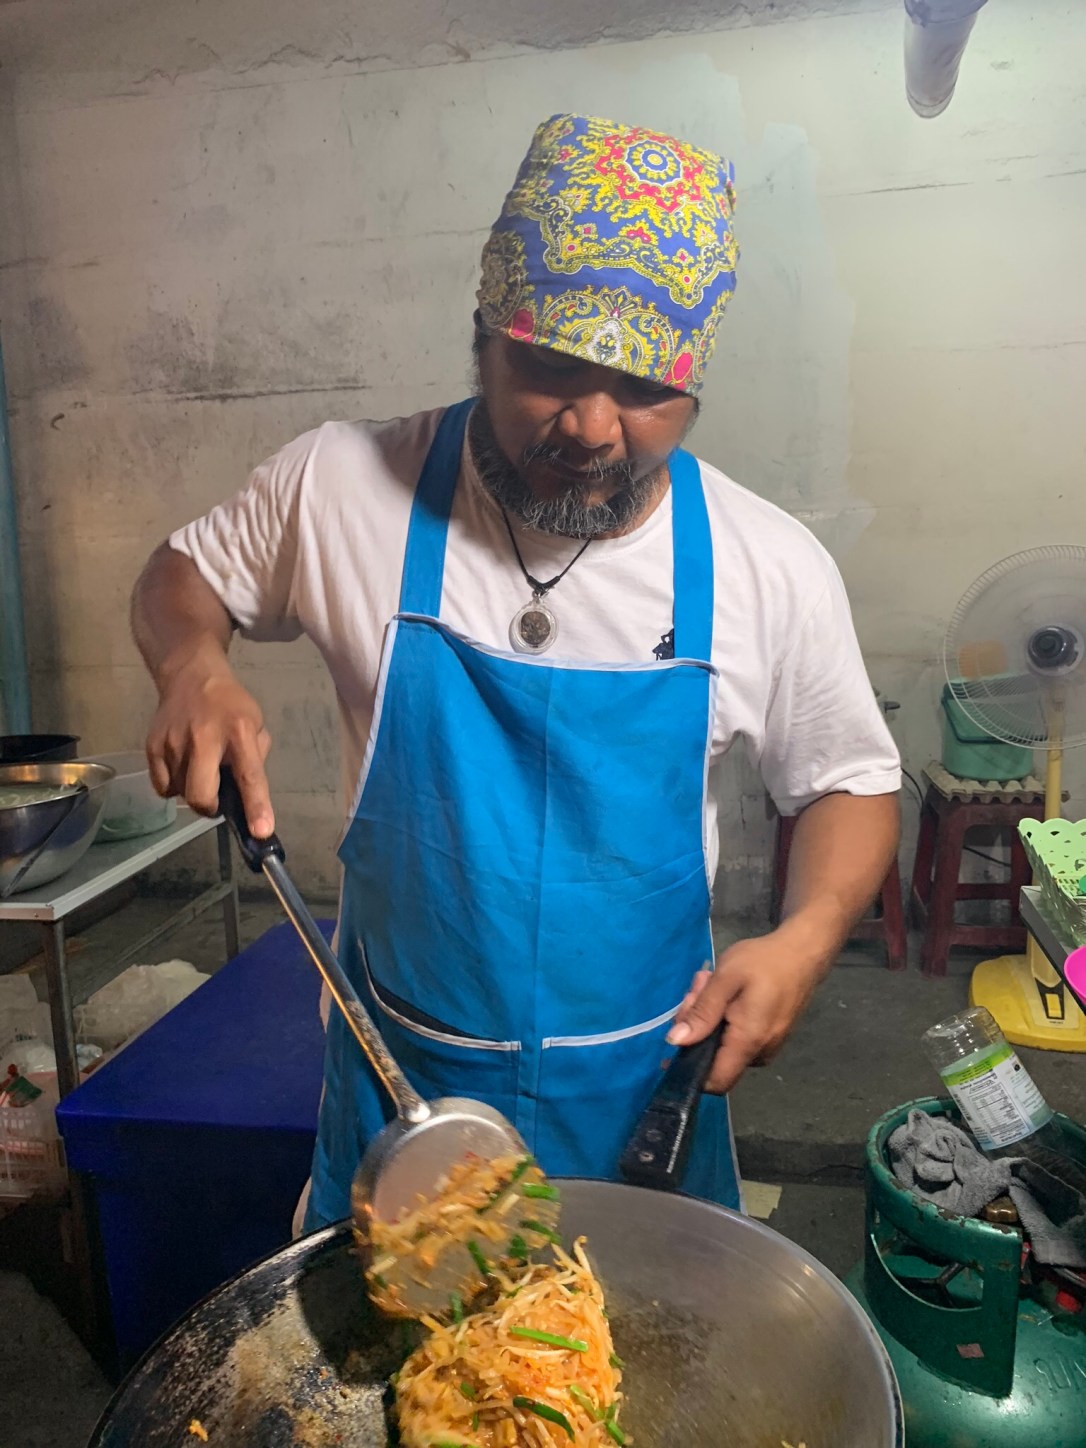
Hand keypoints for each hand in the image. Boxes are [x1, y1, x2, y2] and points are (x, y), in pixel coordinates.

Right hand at [146, 646, 273, 836]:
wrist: (191, 675)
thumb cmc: (230, 705)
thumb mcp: (256, 724)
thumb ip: (254, 760)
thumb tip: (247, 798)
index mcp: (239, 731)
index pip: (250, 775)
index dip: (256, 807)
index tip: (261, 831)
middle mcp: (204, 737)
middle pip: (201, 795)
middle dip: (210, 808)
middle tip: (217, 799)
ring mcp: (174, 742)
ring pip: (181, 794)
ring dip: (192, 791)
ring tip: (199, 767)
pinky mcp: (152, 745)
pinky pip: (162, 787)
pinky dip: (174, 785)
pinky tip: (182, 766)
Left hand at [666, 929, 826, 1093]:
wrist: (804, 952)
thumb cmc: (764, 961)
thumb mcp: (726, 978)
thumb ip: (702, 1012)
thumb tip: (675, 1042)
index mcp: (748, 1041)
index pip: (715, 1082)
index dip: (690, 1068)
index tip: (677, 1036)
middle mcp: (760, 1052)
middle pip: (714, 1057)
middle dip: (696, 1025)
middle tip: (697, 989)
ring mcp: (767, 1046)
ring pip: (723, 1044)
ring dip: (708, 1016)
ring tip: (710, 982)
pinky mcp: (770, 1036)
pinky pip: (737, 1036)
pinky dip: (724, 1017)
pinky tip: (725, 990)